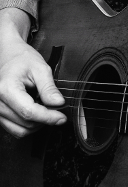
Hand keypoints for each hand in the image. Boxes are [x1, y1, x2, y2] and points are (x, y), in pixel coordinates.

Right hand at [0, 9, 65, 136]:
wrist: (9, 55)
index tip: (62, 118)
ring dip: (37, 124)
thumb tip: (58, 104)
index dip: (48, 117)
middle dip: (45, 120)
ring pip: (20, 130)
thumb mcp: (40, 68)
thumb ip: (49, 88)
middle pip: (25, 123)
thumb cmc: (22, 58)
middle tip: (58, 110)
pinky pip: (15, 129)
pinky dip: (29, 125)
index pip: (29, 112)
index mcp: (7, 88)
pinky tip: (37, 112)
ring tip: (46, 109)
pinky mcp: (0, 115)